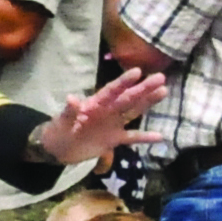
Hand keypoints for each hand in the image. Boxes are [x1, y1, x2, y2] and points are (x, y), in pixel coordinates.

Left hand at [27, 68, 167, 169]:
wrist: (58, 149)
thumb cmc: (58, 131)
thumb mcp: (61, 122)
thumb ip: (69, 111)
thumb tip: (71, 98)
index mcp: (94, 104)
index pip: (111, 91)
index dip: (123, 82)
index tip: (137, 71)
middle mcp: (107, 111)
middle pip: (127, 98)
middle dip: (143, 88)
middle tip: (161, 77)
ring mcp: (113, 124)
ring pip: (133, 112)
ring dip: (148, 103)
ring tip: (163, 91)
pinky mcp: (114, 139)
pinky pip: (132, 137)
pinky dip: (145, 137)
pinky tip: (160, 136)